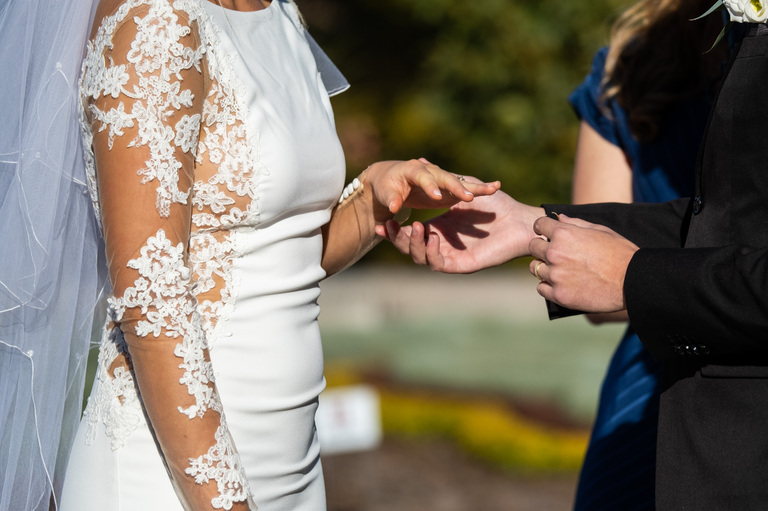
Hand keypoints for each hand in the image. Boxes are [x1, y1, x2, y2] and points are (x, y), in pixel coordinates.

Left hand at [364, 158, 499, 221]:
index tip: (436, 197)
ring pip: (461, 182)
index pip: (424, 177)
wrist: (391, 178)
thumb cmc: (386, 186)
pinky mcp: (450, 187)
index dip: (431, 186)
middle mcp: (431, 172)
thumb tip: (394, 207)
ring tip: (493, 189)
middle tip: (469, 197)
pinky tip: (496, 188)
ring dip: (476, 187)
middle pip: (447, 179)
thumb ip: (392, 199)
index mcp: (414, 170)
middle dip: (458, 188)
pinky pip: (468, 187)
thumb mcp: (386, 192)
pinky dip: (481, 188)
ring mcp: (443, 179)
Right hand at [377, 185, 544, 272]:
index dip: (394, 230)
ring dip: (413, 244)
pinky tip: (433, 236)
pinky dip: (431, 252)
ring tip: (416, 227)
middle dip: (396, 238)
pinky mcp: (460, 265)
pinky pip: (438, 263)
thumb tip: (420, 161)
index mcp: (438, 230)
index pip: (409, 233)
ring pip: (420, 257)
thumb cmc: (496, 204)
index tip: (383, 220)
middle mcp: (441, 244)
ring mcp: (449, 256)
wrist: (519, 220)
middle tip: (389, 225)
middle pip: (409, 247)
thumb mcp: (463, 187)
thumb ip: (441, 180)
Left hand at [528, 214, 637, 311]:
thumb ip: (576, 223)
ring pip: (535, 268)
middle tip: (556, 254)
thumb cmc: (620, 252)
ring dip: (544, 268)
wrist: (633, 280)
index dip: (543, 229)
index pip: (538, 225)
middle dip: (542, 248)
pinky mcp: (559, 295)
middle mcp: (555, 253)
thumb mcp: (600, 230)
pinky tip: (561, 284)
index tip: (548, 234)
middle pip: (533, 247)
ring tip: (560, 271)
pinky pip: (541, 288)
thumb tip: (558, 218)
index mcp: (564, 233)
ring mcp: (556, 275)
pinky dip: (548, 286)